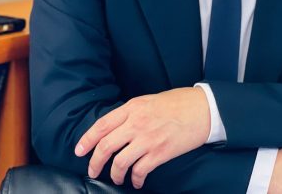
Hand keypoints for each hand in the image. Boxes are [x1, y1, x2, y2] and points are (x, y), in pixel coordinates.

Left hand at [74, 87, 209, 188]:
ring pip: (120, 162)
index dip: (87, 139)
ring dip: (115, 174)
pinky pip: (140, 170)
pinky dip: (135, 180)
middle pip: (106, 146)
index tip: (79, 150)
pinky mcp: (160, 153)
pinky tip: (136, 182)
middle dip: (95, 162)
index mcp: (132, 107)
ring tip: (116, 179)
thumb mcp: (148, 100)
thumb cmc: (177, 102)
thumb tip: (116, 127)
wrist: (202, 108)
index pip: (102, 125)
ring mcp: (148, 139)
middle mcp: (136, 123)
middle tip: (93, 171)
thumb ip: (131, 112)